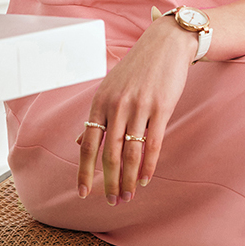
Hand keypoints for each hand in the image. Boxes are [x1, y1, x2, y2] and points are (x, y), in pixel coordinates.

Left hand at [76, 15, 197, 203]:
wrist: (167, 43)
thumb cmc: (138, 67)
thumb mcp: (110, 88)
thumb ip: (97, 117)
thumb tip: (77, 142)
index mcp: (100, 101)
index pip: (88, 143)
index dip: (84, 170)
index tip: (83, 192)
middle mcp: (116, 105)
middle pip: (109, 153)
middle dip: (109, 182)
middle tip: (112, 202)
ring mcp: (139, 106)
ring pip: (131, 153)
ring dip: (129, 179)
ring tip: (128, 196)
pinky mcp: (161, 107)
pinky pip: (153, 143)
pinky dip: (149, 165)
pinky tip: (146, 179)